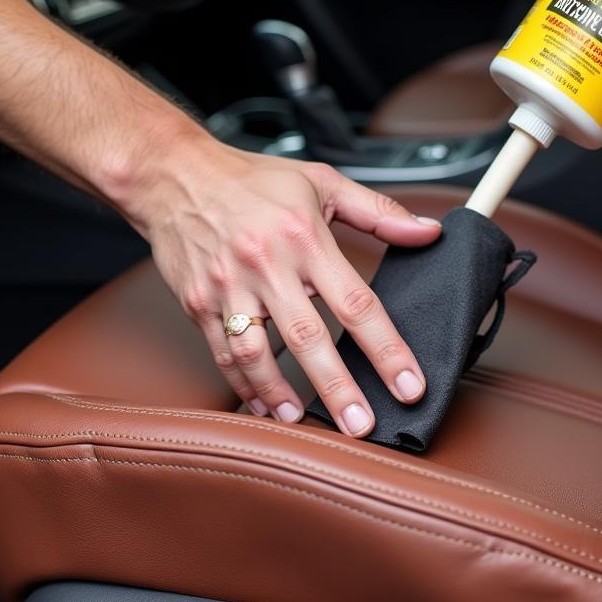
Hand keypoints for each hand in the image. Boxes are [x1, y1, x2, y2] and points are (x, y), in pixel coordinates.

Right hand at [132, 135, 441, 434]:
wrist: (174, 175)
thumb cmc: (252, 180)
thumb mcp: (322, 183)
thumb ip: (379, 212)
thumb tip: (428, 233)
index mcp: (304, 237)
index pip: (355, 302)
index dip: (386, 349)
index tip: (408, 384)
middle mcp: (266, 265)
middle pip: (307, 338)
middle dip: (337, 388)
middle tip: (361, 426)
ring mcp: (227, 286)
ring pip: (256, 353)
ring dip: (280, 393)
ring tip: (303, 421)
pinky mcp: (198, 303)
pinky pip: (222, 352)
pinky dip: (244, 384)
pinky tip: (263, 403)